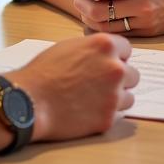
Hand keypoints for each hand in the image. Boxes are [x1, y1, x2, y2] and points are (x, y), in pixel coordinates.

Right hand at [11, 34, 137, 141]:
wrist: (30, 99)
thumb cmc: (44, 71)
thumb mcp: (70, 46)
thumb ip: (93, 49)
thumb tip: (105, 55)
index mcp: (105, 45)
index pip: (126, 49)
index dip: (115, 57)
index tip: (105, 63)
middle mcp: (115, 68)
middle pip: (132, 74)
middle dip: (119, 78)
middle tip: (99, 83)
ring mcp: (114, 94)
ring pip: (129, 96)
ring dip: (116, 97)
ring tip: (93, 98)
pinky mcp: (109, 118)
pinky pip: (118, 115)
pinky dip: (107, 113)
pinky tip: (89, 110)